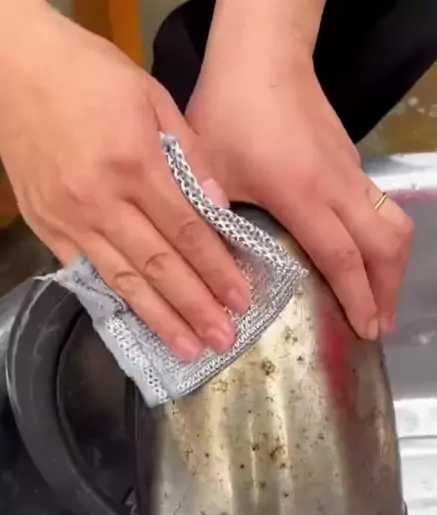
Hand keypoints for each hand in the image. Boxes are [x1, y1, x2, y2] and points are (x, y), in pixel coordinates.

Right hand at [0, 5, 249, 359]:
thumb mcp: (151, 96)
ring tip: (188, 350)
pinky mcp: (49, 228)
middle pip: (160, 265)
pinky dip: (116, 303)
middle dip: (196, 307)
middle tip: (224, 339)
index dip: (216, 269)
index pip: (187, 231)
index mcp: (135, 163)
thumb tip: (218, 205)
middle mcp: (103, 200)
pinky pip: (87, 275)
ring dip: (160, 319)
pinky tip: (138, 325)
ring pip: (124, 280)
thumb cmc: (88, 75)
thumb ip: (189, 152)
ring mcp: (72, 219)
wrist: (13, 69)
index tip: (241, 299)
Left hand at [187, 51, 413, 338]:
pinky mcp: (351, 163)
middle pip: (386, 244)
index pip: (344, 257)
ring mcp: (351, 171)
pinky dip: (379, 242)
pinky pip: (379, 209)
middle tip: (377, 326)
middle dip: (389, 290)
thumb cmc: (228, 112)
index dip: (359, 298)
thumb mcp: (209, 174)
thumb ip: (218, 224)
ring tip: (378, 301)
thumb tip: (223, 277)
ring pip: (392, 224)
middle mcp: (338, 185)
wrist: (261, 56)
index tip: (365, 329)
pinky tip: (358, 260)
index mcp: (303, 194)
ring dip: (392, 266)